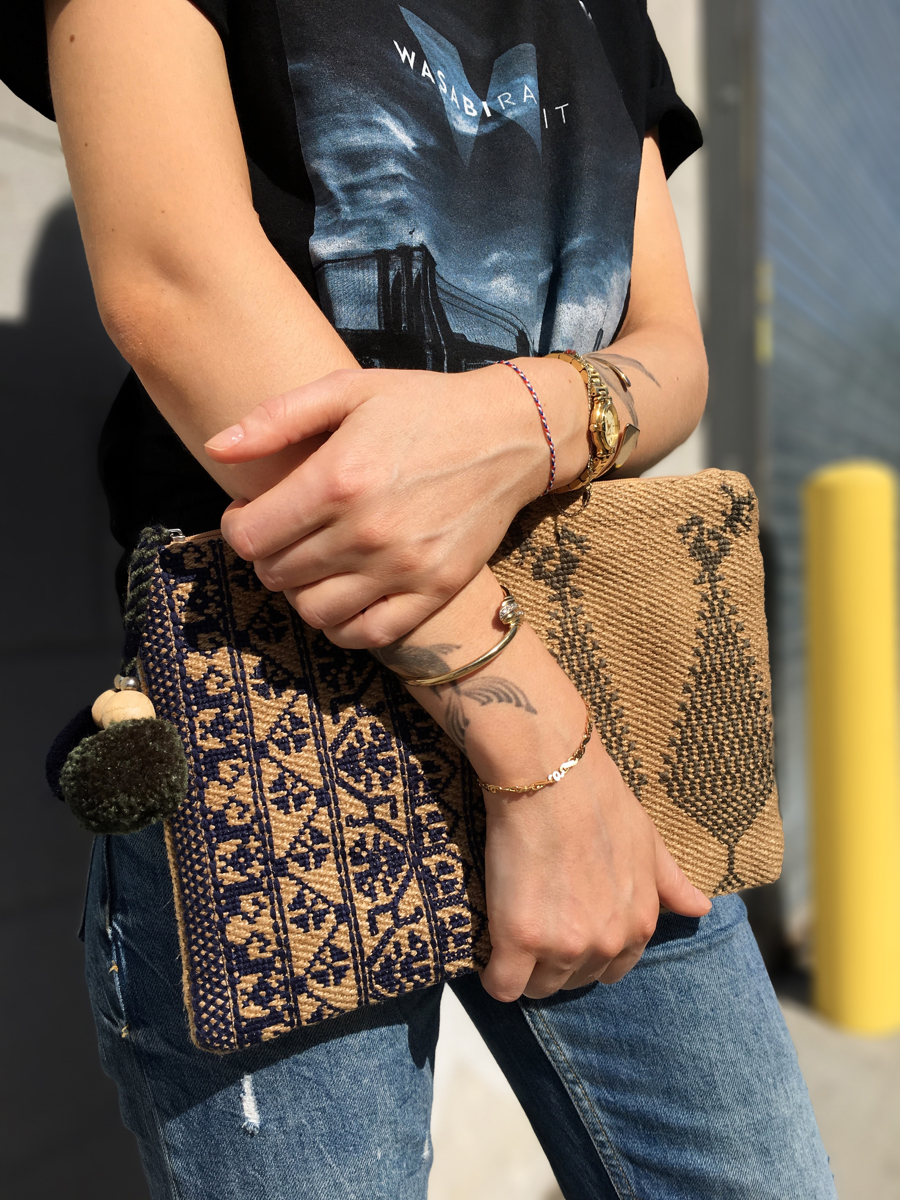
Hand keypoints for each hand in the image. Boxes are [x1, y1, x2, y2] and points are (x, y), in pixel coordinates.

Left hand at [204, 361, 585, 647]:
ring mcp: (403, 568)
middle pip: (276, 574)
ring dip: (301, 591)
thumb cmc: (424, 406)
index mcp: (337, 479)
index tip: (254, 512)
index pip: (249, 536)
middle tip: (288, 533)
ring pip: (313, 611)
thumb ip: (276, 419)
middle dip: (269, 554)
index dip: (238, 526)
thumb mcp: (348, 391)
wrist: (510, 435)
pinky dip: (341, 625)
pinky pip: (365, 635)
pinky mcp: (433, 591)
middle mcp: (367, 531)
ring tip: (314, 563)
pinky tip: (344, 595)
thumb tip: (216, 448)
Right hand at [479, 735, 711, 1000]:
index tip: (562, 930)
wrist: (550, 773)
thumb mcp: (647, 840)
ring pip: (537, 988)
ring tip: (509, 931)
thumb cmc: (598, 798)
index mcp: (639, 924)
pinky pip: (501, 985)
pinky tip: (489, 950)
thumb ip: (671, 882)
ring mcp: (562, 944)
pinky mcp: (518, 939)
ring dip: (523, 969)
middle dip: (553, 962)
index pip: (611, 973)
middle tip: (533, 923)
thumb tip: (702, 909)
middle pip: (572, 982)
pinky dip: (493, 975)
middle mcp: (606, 943)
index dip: (583, 953)